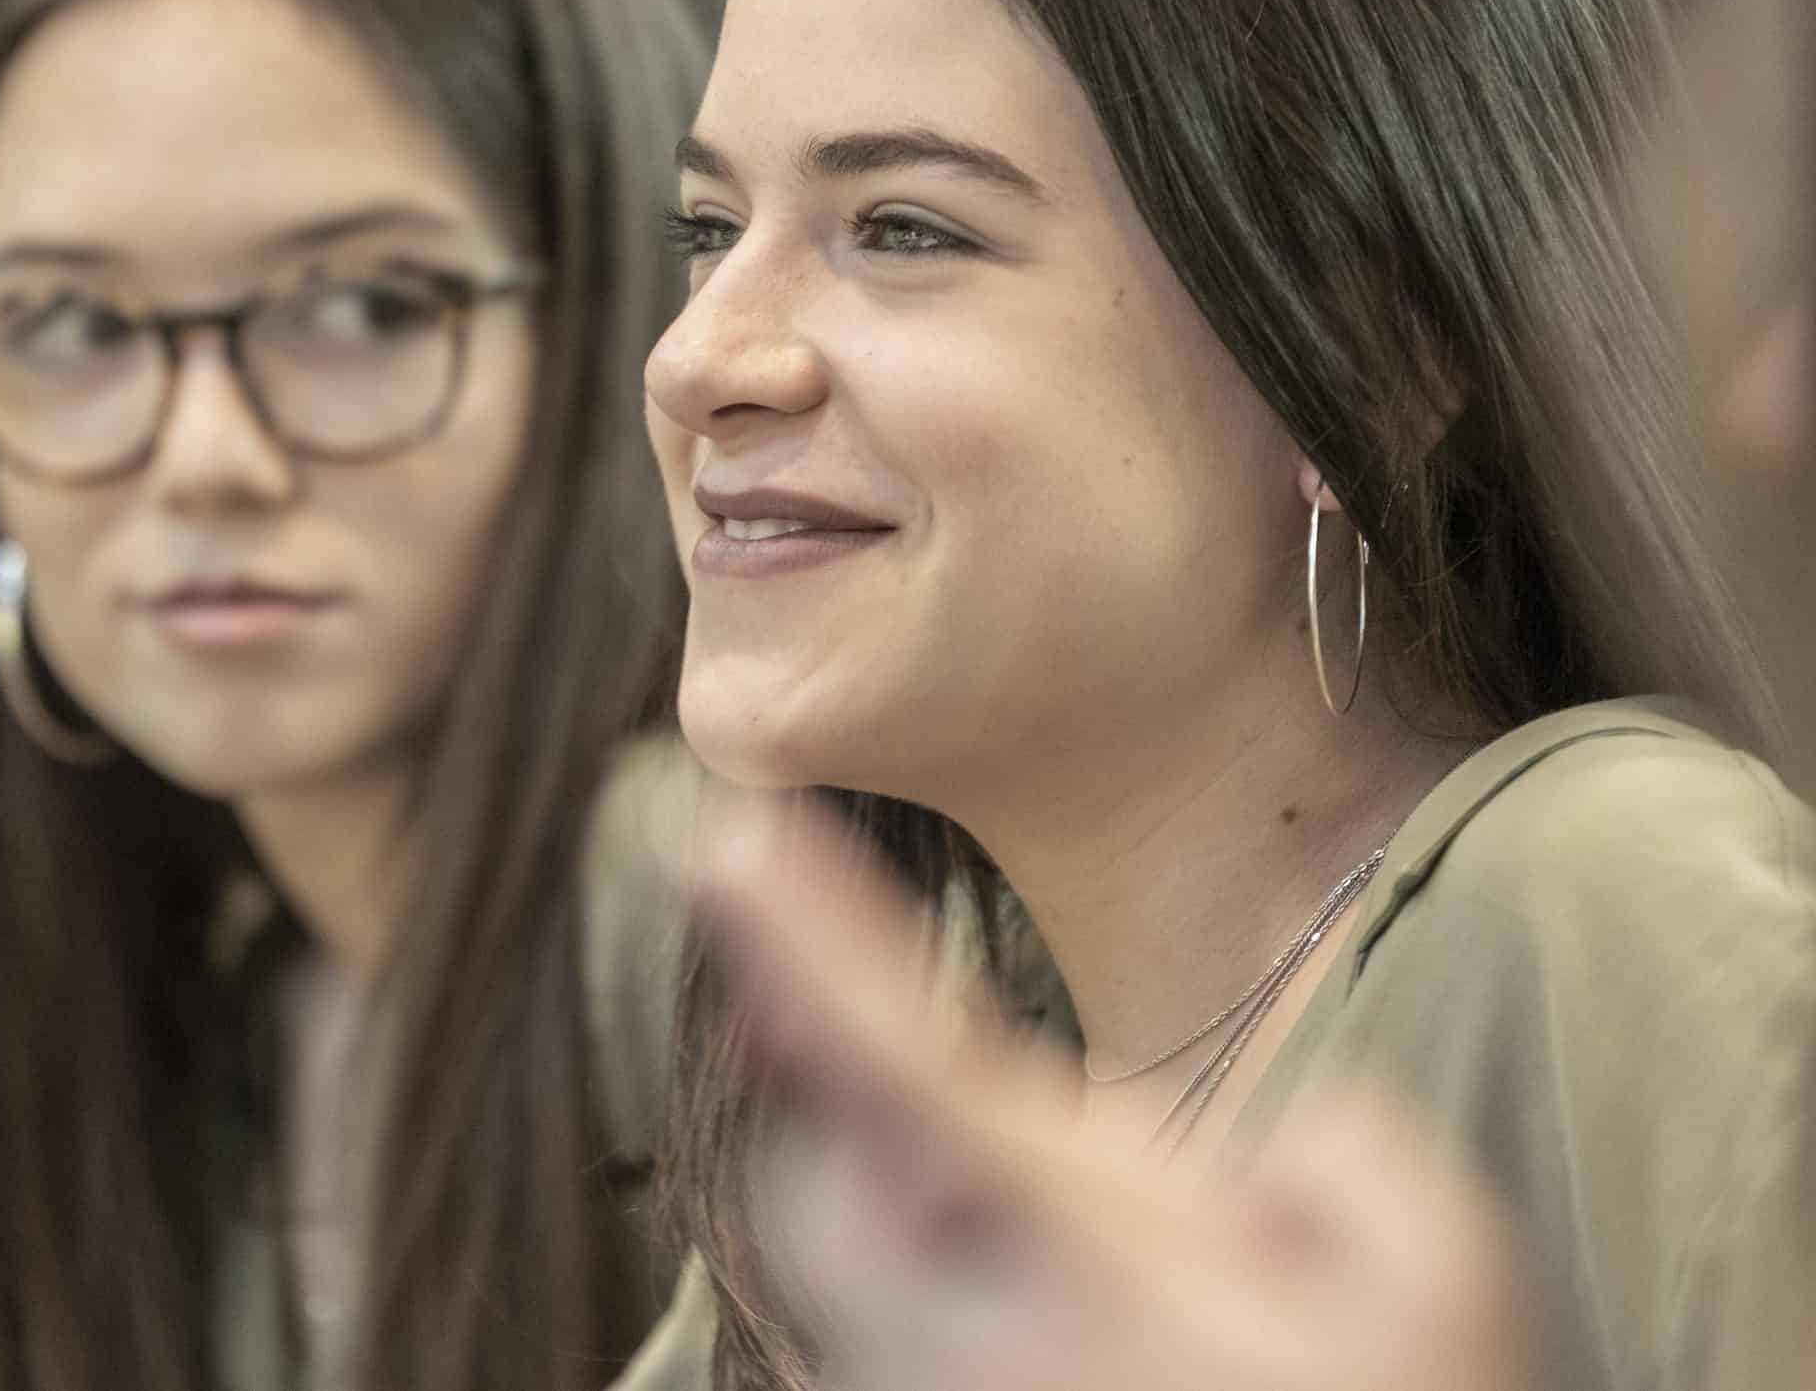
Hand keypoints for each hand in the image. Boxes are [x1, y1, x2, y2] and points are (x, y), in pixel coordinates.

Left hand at [676, 794, 1527, 1390]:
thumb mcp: (1449, 1289)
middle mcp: (962, 1356)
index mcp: (1088, 1272)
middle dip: (858, 1118)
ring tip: (1114, 1318)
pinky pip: (867, 1363)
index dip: (808, 948)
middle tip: (1042, 1167)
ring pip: (830, 1281)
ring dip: (909, 1237)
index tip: (726, 837)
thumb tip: (1257, 1147)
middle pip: (810, 1175)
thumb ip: (1350, 1158)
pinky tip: (1079, 1368)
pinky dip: (926, 1325)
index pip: (907, 1074)